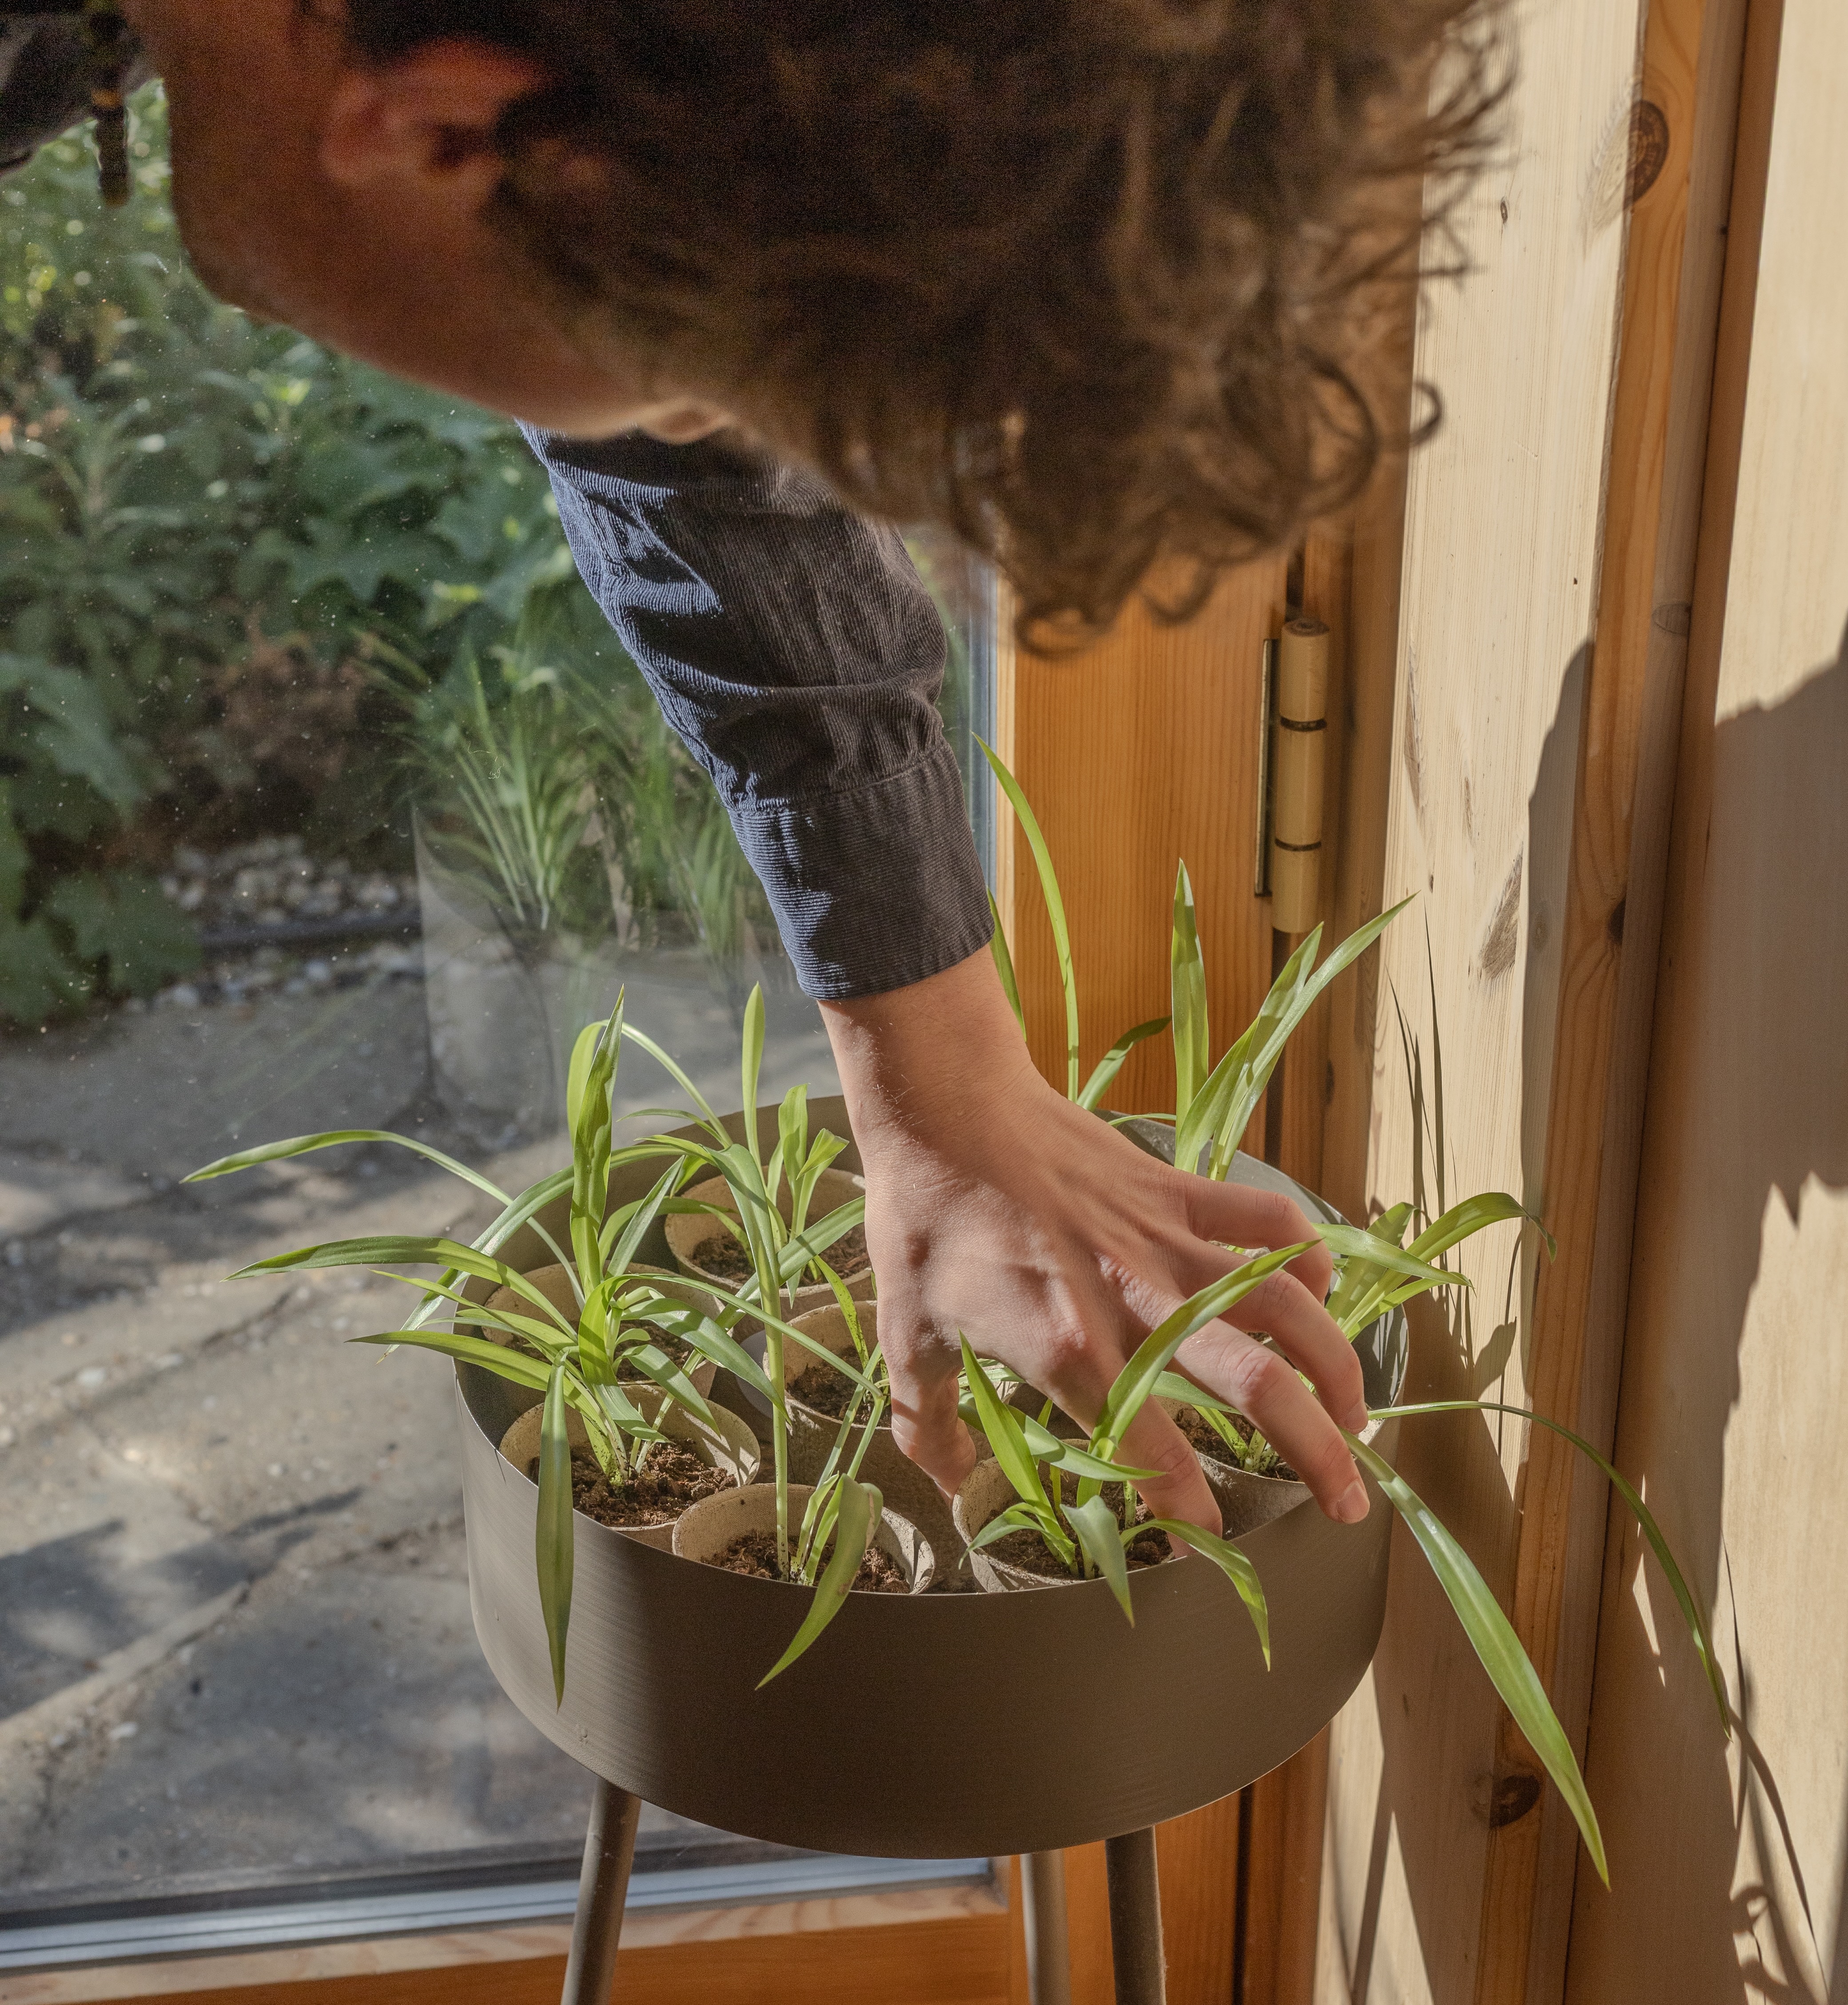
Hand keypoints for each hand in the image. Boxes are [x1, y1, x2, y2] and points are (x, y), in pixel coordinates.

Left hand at [819, 947, 1369, 1535]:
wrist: (943, 1107)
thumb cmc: (922, 1223)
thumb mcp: (906, 1340)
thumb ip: (930, 1427)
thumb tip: (951, 1489)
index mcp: (1069, 1352)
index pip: (1155, 1453)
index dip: (1192, 1510)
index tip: (1210, 1540)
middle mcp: (1136, 1303)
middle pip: (1259, 1386)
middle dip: (1317, 1455)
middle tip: (1345, 1506)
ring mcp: (1166, 1240)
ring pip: (1287, 1305)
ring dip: (1337, 1366)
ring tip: (1358, 1419)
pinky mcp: (1176, 1188)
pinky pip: (1268, 1220)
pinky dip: (1306, 1254)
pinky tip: (1317, 1293)